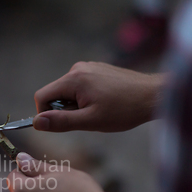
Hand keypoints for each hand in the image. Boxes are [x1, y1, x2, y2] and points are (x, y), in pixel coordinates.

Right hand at [33, 61, 165, 131]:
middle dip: (64, 109)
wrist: (154, 95)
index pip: (42, 96)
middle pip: (54, 93)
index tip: (62, 124)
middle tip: (87, 118)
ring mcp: (88, 67)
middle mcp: (77, 68)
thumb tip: (36, 122)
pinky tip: (104, 103)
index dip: (46, 114)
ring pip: (67, 91)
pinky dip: (85, 98)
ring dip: (75, 105)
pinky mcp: (96, 69)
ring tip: (98, 110)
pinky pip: (79, 86)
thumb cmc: (124, 110)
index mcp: (73, 79)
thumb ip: (60, 122)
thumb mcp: (89, 121)